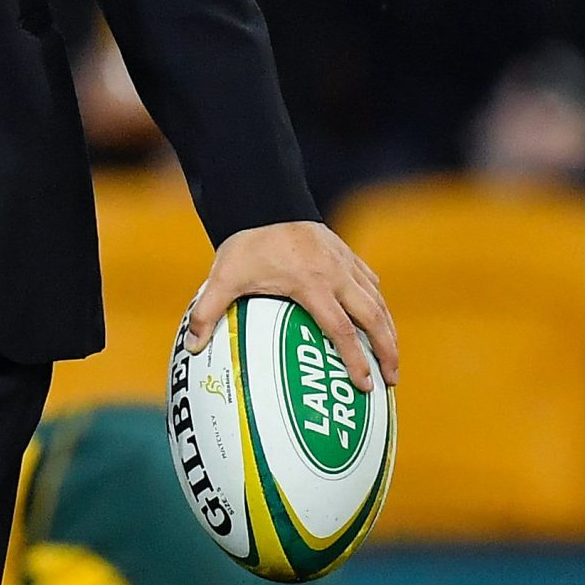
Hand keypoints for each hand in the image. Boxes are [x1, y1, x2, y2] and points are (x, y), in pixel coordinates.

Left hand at [185, 220, 398, 390]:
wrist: (264, 199)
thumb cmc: (245, 242)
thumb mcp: (223, 277)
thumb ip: (207, 312)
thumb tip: (191, 347)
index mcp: (311, 284)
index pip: (340, 330)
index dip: (355, 359)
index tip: (365, 385)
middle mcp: (336, 275)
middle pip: (372, 318)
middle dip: (387, 350)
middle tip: (392, 379)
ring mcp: (345, 262)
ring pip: (378, 301)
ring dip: (389, 330)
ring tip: (393, 358)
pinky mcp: (346, 253)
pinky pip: (371, 282)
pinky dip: (378, 303)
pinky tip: (379, 318)